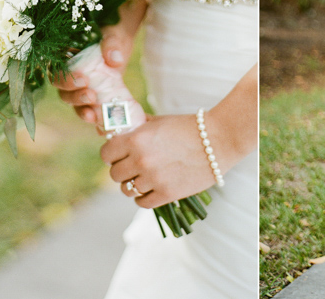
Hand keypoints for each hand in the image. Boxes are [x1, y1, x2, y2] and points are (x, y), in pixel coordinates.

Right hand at [53, 0, 147, 127]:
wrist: (122, 44)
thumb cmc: (112, 35)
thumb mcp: (113, 35)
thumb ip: (112, 44)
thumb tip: (114, 60)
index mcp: (66, 58)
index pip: (57, 73)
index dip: (66, 80)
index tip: (84, 79)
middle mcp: (69, 75)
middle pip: (63, 92)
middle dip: (75, 96)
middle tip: (91, 95)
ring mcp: (81, 88)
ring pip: (74, 104)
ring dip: (82, 111)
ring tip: (94, 114)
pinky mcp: (93, 98)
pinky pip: (88, 111)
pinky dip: (93, 119)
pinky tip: (100, 125)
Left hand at [100, 113, 222, 208]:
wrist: (219, 140)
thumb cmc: (188, 127)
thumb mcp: (159, 122)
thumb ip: (137, 127)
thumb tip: (117, 131)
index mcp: (136, 139)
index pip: (106, 154)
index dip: (111, 155)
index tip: (118, 155)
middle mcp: (141, 159)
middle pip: (115, 174)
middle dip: (122, 170)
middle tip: (133, 167)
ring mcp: (154, 178)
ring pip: (127, 190)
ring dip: (133, 184)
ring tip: (144, 178)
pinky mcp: (167, 193)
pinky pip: (142, 202)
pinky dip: (144, 197)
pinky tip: (151, 189)